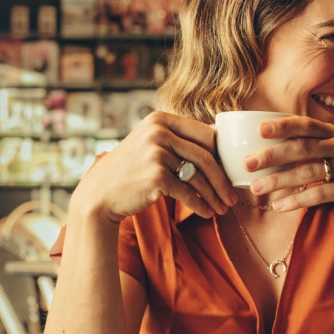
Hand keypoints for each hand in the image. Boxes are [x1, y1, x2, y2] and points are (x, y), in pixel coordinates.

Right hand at [71, 112, 237, 222]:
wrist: (100, 194)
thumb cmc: (132, 171)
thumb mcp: (152, 145)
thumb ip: (178, 139)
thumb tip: (218, 138)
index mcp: (161, 119)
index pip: (206, 135)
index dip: (223, 157)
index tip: (230, 174)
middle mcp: (158, 131)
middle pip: (207, 157)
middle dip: (223, 181)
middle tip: (233, 198)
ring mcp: (156, 153)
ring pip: (199, 177)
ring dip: (214, 196)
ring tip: (223, 209)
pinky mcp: (155, 176)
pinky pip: (188, 193)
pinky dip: (200, 206)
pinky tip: (207, 214)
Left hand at [244, 116, 333, 224]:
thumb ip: (319, 147)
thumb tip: (278, 151)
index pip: (307, 125)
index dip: (283, 125)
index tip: (259, 129)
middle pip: (303, 147)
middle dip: (272, 155)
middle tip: (247, 163)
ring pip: (308, 171)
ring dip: (279, 180)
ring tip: (257, 188)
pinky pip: (321, 194)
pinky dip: (298, 200)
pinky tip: (279, 206)